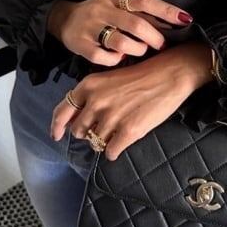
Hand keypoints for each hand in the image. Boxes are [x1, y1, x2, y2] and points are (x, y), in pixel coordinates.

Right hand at [46, 0, 193, 66]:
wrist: (63, 18)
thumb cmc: (102, 13)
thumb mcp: (118, 4)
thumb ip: (141, 12)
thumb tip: (175, 22)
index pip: (144, 0)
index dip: (166, 10)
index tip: (184, 19)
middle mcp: (102, 9)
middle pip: (135, 23)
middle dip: (154, 37)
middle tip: (161, 44)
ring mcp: (90, 27)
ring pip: (121, 42)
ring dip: (137, 49)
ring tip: (140, 50)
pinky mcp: (80, 44)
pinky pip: (104, 57)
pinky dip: (116, 60)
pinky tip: (120, 57)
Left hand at [50, 40, 214, 159]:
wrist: (169, 74)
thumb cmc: (141, 76)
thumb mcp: (109, 79)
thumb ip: (91, 97)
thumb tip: (79, 121)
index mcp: (88, 86)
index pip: (62, 111)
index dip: (57, 126)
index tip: (56, 136)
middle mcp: (95, 102)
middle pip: (78, 131)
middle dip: (88, 132)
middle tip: (103, 127)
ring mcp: (111, 117)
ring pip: (95, 142)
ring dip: (104, 141)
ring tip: (118, 130)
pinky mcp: (128, 131)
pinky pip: (110, 152)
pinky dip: (115, 150)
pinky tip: (123, 140)